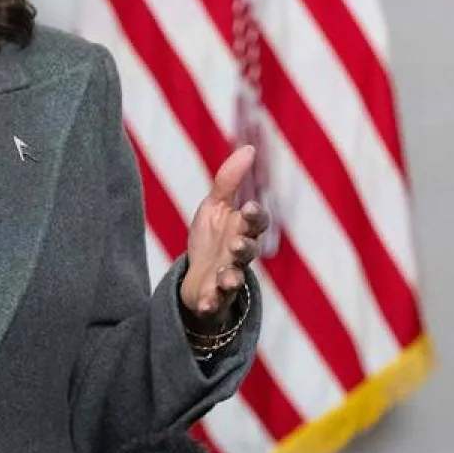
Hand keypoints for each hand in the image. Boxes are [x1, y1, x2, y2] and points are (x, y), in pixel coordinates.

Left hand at [178, 145, 270, 331]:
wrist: (196, 278)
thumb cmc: (211, 239)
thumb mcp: (215, 207)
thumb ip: (229, 181)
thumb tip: (249, 148)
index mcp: (242, 230)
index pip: (257, 222)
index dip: (255, 216)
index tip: (248, 208)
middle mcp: (239, 255)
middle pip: (249, 251)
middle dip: (244, 247)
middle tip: (236, 244)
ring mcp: (228, 277)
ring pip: (236, 279)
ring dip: (232, 277)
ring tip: (225, 277)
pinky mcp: (214, 298)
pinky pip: (214, 302)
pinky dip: (210, 303)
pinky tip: (205, 302)